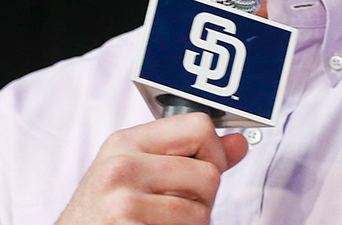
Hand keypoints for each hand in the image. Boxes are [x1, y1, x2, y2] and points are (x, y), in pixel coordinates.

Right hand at [55, 112, 249, 224]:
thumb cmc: (102, 212)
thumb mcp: (135, 173)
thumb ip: (188, 156)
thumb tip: (239, 142)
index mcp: (125, 142)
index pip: (200, 127)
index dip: (213, 153)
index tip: (201, 171)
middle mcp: (121, 167)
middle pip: (208, 174)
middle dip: (202, 199)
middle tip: (173, 209)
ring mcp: (123, 202)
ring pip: (201, 212)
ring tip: (161, 223)